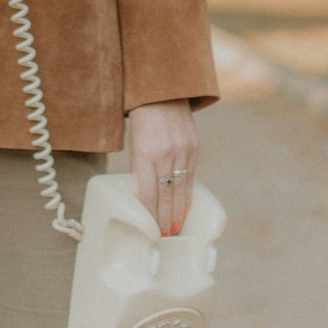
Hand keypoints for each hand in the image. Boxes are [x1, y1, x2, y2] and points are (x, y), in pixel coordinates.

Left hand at [127, 99, 196, 236]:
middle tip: (163, 236)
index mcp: (144, 152)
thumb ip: (140, 165)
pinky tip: (184, 208)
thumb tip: (144, 193)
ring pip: (180, 190)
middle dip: (164, 218)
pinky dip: (187, 196)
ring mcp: (182, 151)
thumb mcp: (134, 141)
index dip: (150, 214)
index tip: (149, 228)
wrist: (163, 91)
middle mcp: (164, 153)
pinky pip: (191, 178)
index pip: (148, 193)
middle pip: (165, 195)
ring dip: (177, 212)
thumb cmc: (141, 117)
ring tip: (174, 229)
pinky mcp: (193, 148)